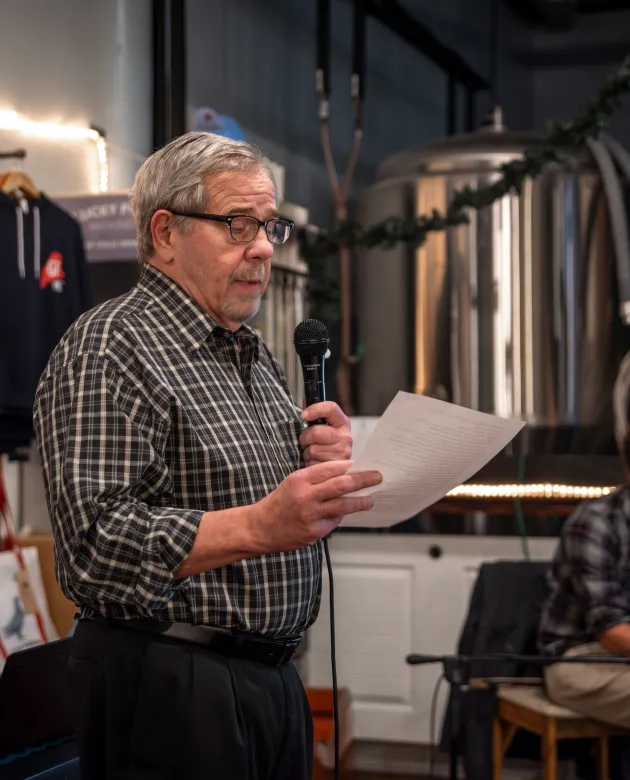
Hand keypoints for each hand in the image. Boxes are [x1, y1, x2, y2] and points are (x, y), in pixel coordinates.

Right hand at [247, 460, 381, 552]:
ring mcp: (311, 516)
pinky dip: (341, 516)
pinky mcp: (314, 532)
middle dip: (363, 480)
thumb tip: (344, 475)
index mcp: (300, 480)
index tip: (361, 464)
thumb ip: (316, 479)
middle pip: (341, 485)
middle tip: (378, 477)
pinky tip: (346, 513)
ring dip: (360, 502)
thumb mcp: (293, 482)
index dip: (348, 466)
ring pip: (343, 506)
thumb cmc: (280, 502)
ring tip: (370, 500)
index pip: (330, 468)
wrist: (260, 528)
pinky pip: (334, 522)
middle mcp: (306, 497)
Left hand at [299, 402, 351, 464]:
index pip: (331, 408)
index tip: (304, 415)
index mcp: (343, 423)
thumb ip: (316, 416)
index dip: (315, 409)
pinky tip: (317, 463)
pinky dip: (310, 464)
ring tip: (315, 454)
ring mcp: (342, 453)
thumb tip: (303, 402)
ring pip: (312, 449)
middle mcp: (346, 437)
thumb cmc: (326, 444)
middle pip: (315, 431)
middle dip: (306, 438)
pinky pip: (313, 463)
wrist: (336, 469)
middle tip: (309, 442)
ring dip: (308, 453)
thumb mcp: (323, 427)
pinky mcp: (335, 468)